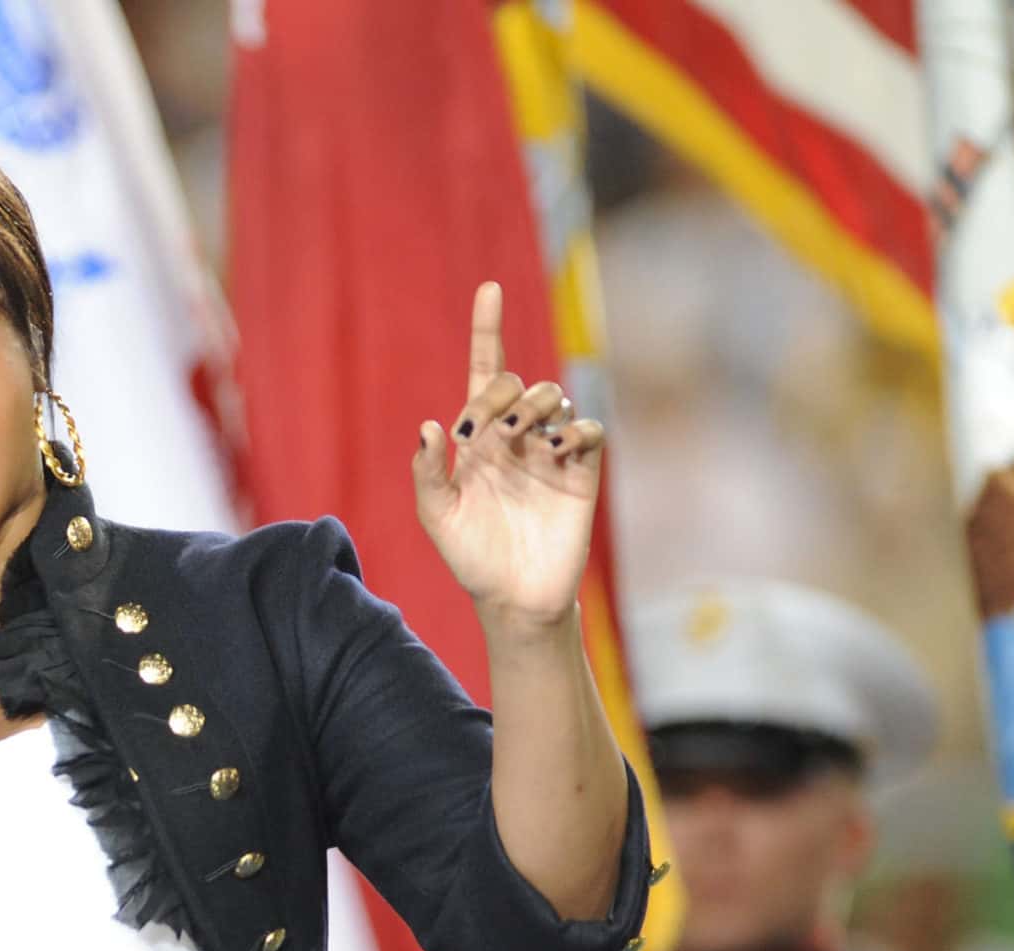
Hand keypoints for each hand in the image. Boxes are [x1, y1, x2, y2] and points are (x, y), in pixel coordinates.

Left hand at [411, 282, 606, 625]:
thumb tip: (428, 425)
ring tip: (520, 436)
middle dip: (502, 395)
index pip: (483, 373)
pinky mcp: (580, 472)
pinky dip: (573, 430)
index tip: (488, 289)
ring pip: (554, 396)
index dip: (486, 330)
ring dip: (535, 405)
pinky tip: (555, 449)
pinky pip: (586, 430)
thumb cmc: (470, 557)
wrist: (513, 597)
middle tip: (488, 432)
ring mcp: (549, 451)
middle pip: (518, 383)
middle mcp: (515, 437)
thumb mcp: (437, 516)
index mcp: (478, 439)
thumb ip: (427, 472)